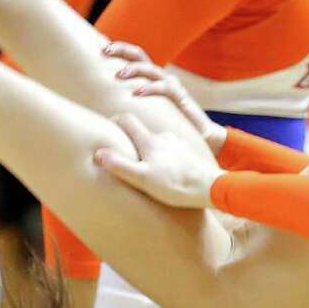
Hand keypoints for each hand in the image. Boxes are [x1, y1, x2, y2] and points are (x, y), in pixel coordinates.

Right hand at [94, 113, 217, 207]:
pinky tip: (164, 172)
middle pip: (142, 132)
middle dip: (131, 138)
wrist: (210, 188)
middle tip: (123, 152)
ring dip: (149, 149)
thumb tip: (98, 153)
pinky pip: (171, 151)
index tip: (106, 127)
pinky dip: (163, 157)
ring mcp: (178, 144)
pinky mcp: (188, 154)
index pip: (127, 120)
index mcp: (150, 141)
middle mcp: (164, 137)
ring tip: (144, 165)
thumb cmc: (175, 185)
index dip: (115, 121)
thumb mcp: (143, 178)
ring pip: (157, 142)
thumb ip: (120, 165)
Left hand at [101, 42, 226, 150]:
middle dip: (122, 50)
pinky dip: (150, 88)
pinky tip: (137, 92)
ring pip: (150, 69)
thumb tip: (99, 108)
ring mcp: (171, 85)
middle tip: (105, 51)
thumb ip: (126, 107)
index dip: (117, 50)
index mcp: (150, 78)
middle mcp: (160, 77)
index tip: (100, 49)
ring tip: (119, 74)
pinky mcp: (181, 97)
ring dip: (134, 69)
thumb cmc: (166, 126)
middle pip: (139, 55)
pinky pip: (164, 88)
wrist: (200, 135)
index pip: (132, 57)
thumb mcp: (143, 113)